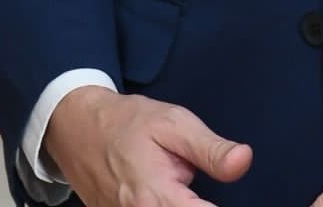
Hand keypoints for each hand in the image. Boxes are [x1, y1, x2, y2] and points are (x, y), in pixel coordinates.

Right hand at [43, 85, 251, 205]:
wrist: (78, 128)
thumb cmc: (129, 123)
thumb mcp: (175, 123)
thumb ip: (211, 150)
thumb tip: (244, 162)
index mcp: (157, 198)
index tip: (228, 197)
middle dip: (197, 203)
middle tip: (189, 175)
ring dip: (180, 202)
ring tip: (177, 183)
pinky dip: (164, 203)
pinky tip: (162, 191)